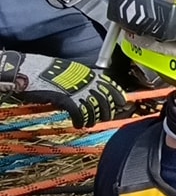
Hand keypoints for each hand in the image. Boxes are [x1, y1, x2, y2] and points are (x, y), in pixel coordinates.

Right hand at [0, 51, 126, 127]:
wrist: (33, 71)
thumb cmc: (50, 71)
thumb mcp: (73, 71)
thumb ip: (85, 80)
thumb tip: (91, 89)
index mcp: (90, 74)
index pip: (110, 85)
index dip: (117, 96)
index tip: (122, 103)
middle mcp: (88, 82)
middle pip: (104, 100)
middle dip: (107, 111)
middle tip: (106, 118)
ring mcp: (79, 91)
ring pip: (94, 109)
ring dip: (93, 118)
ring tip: (90, 123)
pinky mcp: (68, 100)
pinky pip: (80, 114)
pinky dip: (81, 121)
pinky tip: (79, 124)